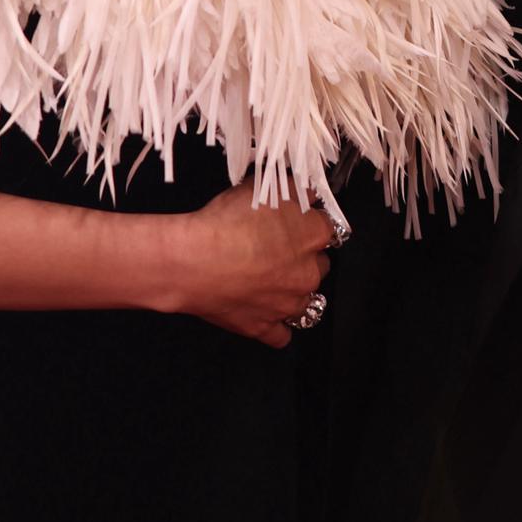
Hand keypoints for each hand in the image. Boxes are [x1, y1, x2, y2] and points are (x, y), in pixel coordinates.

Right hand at [175, 185, 335, 348]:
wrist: (193, 261)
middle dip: (302, 259)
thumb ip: (292, 189)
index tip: (295, 222)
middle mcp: (309, 272)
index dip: (308, 223)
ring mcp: (288, 304)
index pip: (327, 227)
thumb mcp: (262, 187)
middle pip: (319, 265)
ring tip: (267, 281)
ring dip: (292, 292)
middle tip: (274, 250)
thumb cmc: (226, 222)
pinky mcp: (264, 327)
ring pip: (305, 301)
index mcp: (314, 234)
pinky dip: (276, 326)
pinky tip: (264, 313)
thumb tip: (306, 191)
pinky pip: (281, 334)